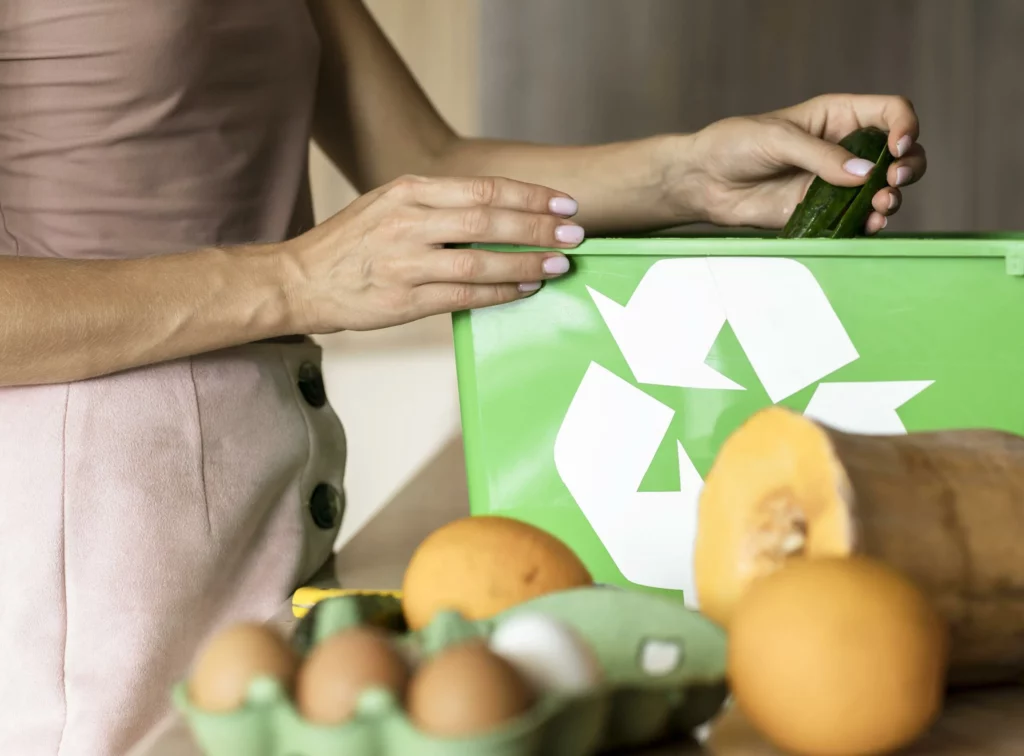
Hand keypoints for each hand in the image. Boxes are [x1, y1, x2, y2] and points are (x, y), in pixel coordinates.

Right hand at [284, 174, 583, 331]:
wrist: (299, 280)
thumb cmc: (350, 243)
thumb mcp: (388, 205)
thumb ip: (437, 204)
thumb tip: (499, 211)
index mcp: (407, 192)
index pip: (482, 188)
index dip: (529, 197)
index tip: (563, 204)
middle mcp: (408, 223)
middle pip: (488, 221)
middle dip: (537, 228)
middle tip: (574, 235)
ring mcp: (406, 263)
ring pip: (480, 261)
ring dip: (526, 263)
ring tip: (558, 265)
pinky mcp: (405, 301)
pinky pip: (464, 295)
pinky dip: (499, 292)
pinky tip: (524, 289)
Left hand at [673, 94, 927, 232]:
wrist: (705, 181)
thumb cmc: (735, 145)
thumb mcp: (777, 138)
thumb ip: (819, 156)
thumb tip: (862, 173)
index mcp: (838, 116)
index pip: (892, 112)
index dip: (905, 126)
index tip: (897, 147)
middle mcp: (846, 148)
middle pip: (901, 153)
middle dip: (908, 166)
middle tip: (892, 181)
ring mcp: (837, 182)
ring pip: (885, 189)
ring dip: (892, 198)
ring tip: (880, 206)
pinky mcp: (823, 211)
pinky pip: (857, 218)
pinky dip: (869, 223)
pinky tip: (868, 225)